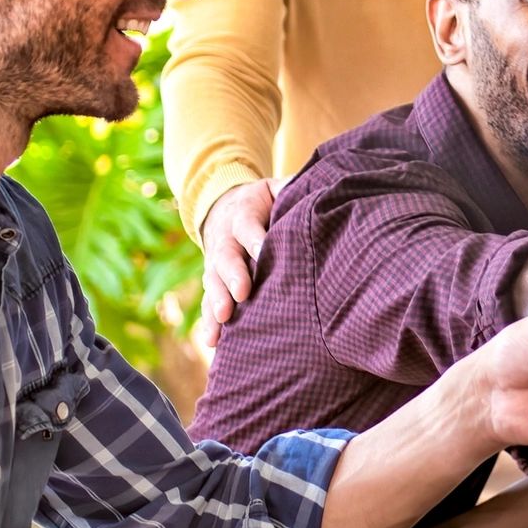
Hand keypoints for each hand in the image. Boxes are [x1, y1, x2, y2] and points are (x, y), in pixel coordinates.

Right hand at [195, 176, 286, 348]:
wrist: (224, 208)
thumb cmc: (263, 202)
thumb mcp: (275, 188)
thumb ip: (292, 188)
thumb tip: (319, 186)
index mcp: (243, 215)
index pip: (248, 226)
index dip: (255, 239)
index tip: (262, 251)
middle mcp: (225, 241)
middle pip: (226, 259)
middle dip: (232, 277)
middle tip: (242, 294)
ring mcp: (216, 264)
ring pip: (213, 284)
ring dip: (216, 304)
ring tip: (222, 323)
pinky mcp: (213, 283)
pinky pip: (208, 302)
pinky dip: (208, 322)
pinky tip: (212, 341)